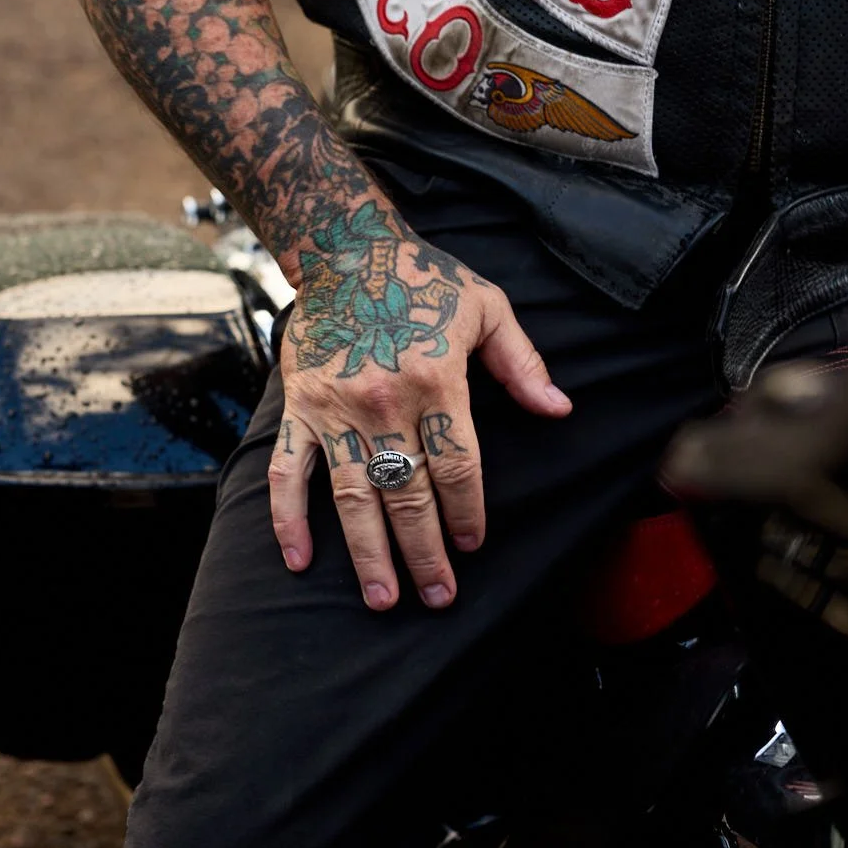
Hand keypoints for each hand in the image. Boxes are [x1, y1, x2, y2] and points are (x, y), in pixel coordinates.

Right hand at [267, 198, 571, 609]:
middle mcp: (384, 402)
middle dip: (425, 553)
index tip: (473, 546)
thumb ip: (522, 363)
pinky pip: (289, 471)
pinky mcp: (299, 409)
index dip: (467, 513)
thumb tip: (559, 410)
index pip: (457, 466)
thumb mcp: (488, 308)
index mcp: (436, 381)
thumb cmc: (424, 281)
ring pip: (353, 496)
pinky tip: (299, 560)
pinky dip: (288, 518)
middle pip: (408, 493)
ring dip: (368, 553)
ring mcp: (335, 409)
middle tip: (438, 598)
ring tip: (383, 599)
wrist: (345, 249)